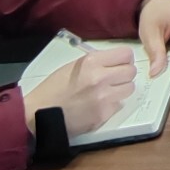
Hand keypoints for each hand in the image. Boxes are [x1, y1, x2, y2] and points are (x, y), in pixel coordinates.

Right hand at [22, 46, 136, 138]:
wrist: (38, 114)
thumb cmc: (53, 88)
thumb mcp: (74, 66)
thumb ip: (97, 62)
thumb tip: (115, 63)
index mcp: (91, 62)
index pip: (126, 54)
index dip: (124, 59)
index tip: (119, 63)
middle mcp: (101, 78)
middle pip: (131, 71)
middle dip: (124, 74)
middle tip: (115, 78)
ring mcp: (104, 98)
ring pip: (129, 89)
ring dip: (121, 89)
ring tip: (107, 92)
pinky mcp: (103, 115)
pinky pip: (118, 105)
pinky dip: (112, 104)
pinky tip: (98, 105)